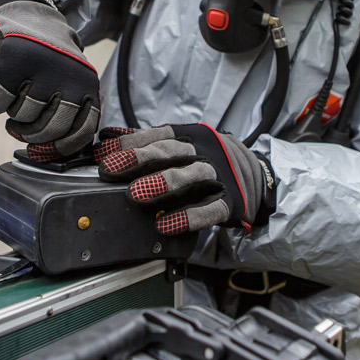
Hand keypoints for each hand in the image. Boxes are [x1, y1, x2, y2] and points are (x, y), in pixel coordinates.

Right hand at [0, 0, 100, 155]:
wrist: (30, 16)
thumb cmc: (51, 59)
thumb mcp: (72, 82)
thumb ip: (72, 113)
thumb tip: (57, 155)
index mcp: (86, 84)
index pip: (81, 131)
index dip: (61, 146)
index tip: (46, 149)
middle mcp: (67, 76)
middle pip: (48, 129)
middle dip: (32, 134)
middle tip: (22, 127)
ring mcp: (39, 68)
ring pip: (21, 116)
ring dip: (13, 114)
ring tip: (16, 97)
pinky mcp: (11, 60)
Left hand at [95, 125, 273, 234]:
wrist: (256, 177)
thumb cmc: (206, 162)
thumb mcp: (180, 147)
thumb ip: (145, 143)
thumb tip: (105, 140)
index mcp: (190, 137)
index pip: (159, 135)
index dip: (131, 143)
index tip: (103, 154)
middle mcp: (204, 153)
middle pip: (171, 152)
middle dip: (139, 159)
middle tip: (110, 170)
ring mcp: (218, 178)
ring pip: (190, 176)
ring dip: (161, 183)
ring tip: (134, 194)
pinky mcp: (229, 203)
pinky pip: (209, 210)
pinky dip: (187, 218)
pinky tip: (164, 225)